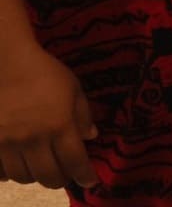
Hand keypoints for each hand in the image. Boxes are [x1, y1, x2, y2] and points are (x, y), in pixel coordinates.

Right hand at [0, 44, 98, 189]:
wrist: (7, 62)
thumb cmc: (45, 73)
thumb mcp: (73, 90)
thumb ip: (82, 115)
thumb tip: (90, 137)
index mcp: (59, 126)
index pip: (75, 162)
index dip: (85, 176)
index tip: (91, 182)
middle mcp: (34, 139)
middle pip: (49, 176)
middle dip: (61, 179)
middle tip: (65, 173)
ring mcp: (8, 143)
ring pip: (24, 177)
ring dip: (36, 176)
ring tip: (42, 166)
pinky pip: (0, 171)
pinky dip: (10, 173)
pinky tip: (17, 164)